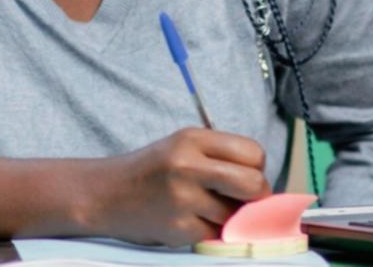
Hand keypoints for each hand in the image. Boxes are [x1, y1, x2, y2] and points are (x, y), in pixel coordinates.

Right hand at [81, 127, 270, 245]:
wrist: (106, 194)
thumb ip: (222, 157)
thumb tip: (265, 185)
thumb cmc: (154, 169)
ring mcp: (182, 199)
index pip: (253, 152)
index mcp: (193, 139)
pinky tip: (191, 219)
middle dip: (257, 195)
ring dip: (231, 215)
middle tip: (243, 197)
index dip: (257, 166)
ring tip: (208, 206)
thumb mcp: (184, 146)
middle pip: (253, 184)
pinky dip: (210, 230)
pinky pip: (215, 234)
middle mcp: (187, 166)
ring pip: (236, 214)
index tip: (246, 173)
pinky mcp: (177, 229)